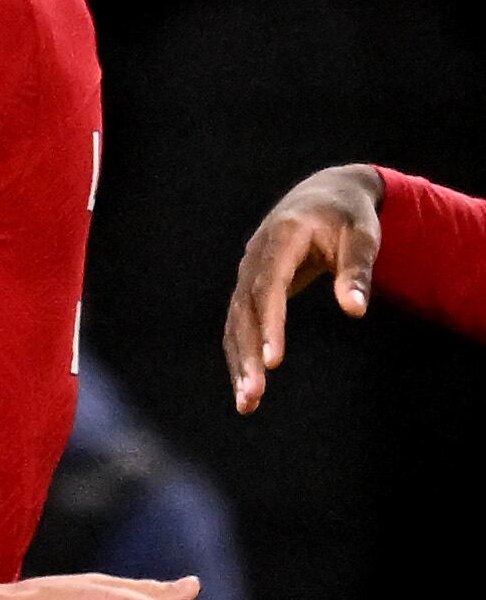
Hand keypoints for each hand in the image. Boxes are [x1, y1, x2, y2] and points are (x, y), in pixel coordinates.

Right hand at [224, 163, 382, 413]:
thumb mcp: (363, 236)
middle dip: (248, 355)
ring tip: (247, 404)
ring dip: (238, 362)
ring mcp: (247, 272)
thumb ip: (358, 271)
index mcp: (281, 238)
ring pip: (235, 322)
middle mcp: (254, 257)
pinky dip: (239, 353)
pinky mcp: (249, 287)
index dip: (269, 325)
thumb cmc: (348, 217)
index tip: (274, 361)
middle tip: (254, 396)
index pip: (269, 287)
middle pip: (245, 311)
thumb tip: (354, 311)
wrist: (322, 195)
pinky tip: (246, 385)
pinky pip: (238, 323)